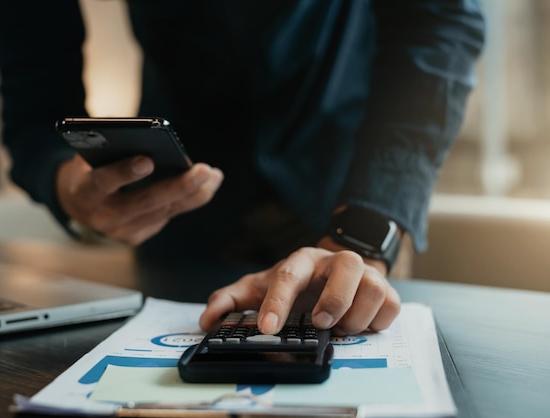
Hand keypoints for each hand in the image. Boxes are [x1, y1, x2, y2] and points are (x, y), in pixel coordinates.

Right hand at [56, 155, 222, 244]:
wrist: (76, 200)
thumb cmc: (90, 166)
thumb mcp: (91, 152)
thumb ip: (113, 145)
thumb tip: (150, 136)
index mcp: (85, 191)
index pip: (103, 182)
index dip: (124, 173)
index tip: (148, 160)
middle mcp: (101, 217)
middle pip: (145, 203)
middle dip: (178, 186)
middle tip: (204, 170)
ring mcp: (119, 231)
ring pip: (163, 212)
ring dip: (194, 194)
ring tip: (214, 176)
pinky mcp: (134, 237)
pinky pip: (166, 217)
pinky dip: (188, 201)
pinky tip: (206, 187)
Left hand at [199, 237, 400, 335]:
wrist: (332, 275)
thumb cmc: (295, 285)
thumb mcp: (260, 289)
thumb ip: (231, 300)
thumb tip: (208, 319)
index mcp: (303, 260)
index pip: (289, 274)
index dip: (277, 301)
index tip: (268, 327)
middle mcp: (336, 262)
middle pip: (347, 267)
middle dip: (334, 300)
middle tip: (319, 324)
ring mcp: (365, 274)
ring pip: (375, 286)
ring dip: (357, 315)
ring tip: (340, 329)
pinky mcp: (387, 290)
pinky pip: (391, 305)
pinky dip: (377, 322)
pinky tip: (360, 327)